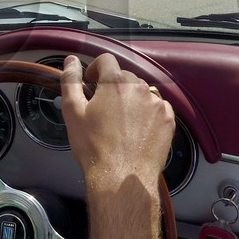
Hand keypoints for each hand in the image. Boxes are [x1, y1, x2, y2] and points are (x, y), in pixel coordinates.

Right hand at [59, 54, 172, 195]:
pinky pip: (157, 107)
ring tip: (121, 122)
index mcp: (115, 82)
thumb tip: (71, 60)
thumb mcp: (73, 112)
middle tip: (103, 109)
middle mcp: (139, 87)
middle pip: (124, 76)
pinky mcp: (168, 120)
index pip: (106, 60)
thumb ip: (70, 81)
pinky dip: (148, 113)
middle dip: (113, 87)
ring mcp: (157, 103)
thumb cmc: (94, 146)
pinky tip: (137, 130)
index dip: (95, 68)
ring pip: (141, 92)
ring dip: (131, 99)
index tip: (90, 82)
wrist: (121, 178)